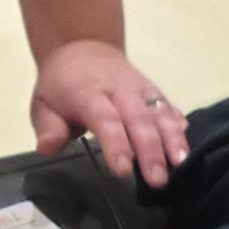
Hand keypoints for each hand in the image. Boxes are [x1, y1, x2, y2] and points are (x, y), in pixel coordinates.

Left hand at [32, 41, 188, 189]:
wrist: (83, 47)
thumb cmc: (61, 85)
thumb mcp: (43, 104)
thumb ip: (48, 128)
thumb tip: (47, 148)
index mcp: (88, 92)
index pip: (105, 120)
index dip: (116, 144)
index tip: (123, 170)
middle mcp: (119, 89)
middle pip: (138, 119)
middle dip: (150, 150)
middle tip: (157, 180)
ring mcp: (140, 88)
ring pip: (159, 112)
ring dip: (173, 138)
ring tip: (182, 162)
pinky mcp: (153, 90)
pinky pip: (168, 106)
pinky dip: (178, 124)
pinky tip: (185, 144)